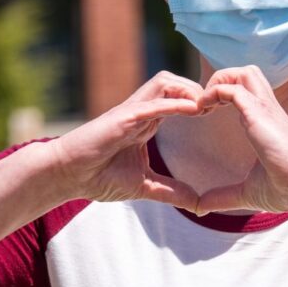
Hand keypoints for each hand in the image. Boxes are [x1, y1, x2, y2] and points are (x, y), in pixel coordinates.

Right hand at [43, 72, 203, 206]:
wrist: (67, 176)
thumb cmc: (98, 176)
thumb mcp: (144, 185)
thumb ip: (170, 191)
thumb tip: (197, 204)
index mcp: (147, 122)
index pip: (178, 98)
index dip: (200, 101)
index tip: (219, 114)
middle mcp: (140, 112)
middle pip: (175, 82)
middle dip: (199, 89)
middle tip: (218, 105)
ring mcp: (131, 113)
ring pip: (164, 82)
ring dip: (188, 90)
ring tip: (206, 106)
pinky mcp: (122, 119)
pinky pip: (150, 104)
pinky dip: (173, 104)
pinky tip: (193, 109)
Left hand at [193, 66, 287, 215]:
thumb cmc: (286, 188)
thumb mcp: (247, 192)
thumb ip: (223, 197)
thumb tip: (200, 209)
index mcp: (266, 122)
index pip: (247, 90)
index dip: (223, 94)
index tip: (206, 113)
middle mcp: (267, 109)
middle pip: (246, 72)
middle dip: (222, 79)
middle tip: (205, 105)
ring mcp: (264, 108)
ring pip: (242, 72)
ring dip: (219, 81)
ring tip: (204, 104)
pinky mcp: (258, 112)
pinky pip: (232, 88)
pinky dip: (214, 93)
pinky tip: (203, 110)